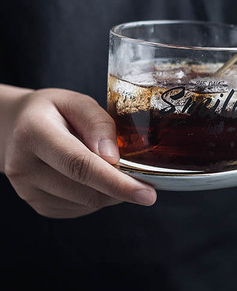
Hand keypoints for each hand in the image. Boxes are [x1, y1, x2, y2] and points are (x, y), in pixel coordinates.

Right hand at [2, 87, 156, 217]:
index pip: (79, 165)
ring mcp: (27, 191)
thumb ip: (98, 123)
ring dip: (110, 192)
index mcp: (34, 134)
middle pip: (85, 189)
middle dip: (122, 188)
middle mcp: (24, 167)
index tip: (146, 193)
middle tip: (144, 179)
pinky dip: (97, 196)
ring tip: (110, 166)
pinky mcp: (37, 205)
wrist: (16, 127)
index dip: (116, 182)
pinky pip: (79, 209)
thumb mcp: (77, 101)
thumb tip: (114, 158)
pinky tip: (94, 177)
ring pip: (85, 203)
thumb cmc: (53, 110)